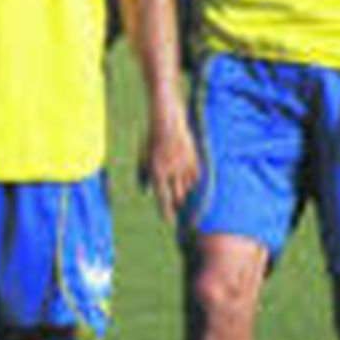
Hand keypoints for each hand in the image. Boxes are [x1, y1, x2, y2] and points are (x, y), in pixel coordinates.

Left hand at [138, 102, 199, 223]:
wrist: (167, 119)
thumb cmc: (152, 139)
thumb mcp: (144, 157)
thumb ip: (144, 176)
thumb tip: (145, 193)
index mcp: (156, 171)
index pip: (162, 198)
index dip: (166, 211)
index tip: (168, 220)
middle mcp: (171, 170)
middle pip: (177, 197)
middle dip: (176, 205)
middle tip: (176, 210)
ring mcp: (184, 165)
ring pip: (187, 188)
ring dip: (183, 193)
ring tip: (180, 196)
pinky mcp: (193, 159)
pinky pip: (194, 178)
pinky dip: (191, 182)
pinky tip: (187, 182)